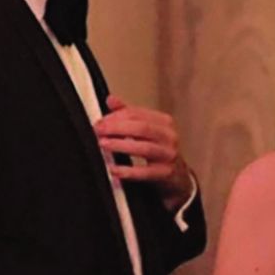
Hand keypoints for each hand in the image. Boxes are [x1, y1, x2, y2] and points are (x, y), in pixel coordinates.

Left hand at [94, 95, 194, 210]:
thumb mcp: (144, 128)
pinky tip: (114, 169)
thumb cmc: (157, 148)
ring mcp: (169, 155)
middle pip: (142, 128)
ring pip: (145, 148)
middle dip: (117, 128)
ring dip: (121, 145)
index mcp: (163, 122)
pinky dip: (129, 171)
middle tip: (98, 130)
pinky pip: (146, 172)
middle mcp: (168, 136)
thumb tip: (111, 99)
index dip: (115, 116)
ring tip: (103, 144)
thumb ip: (127, 114)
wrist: (176, 174)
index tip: (99, 122)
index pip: (136, 113)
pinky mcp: (166, 173)